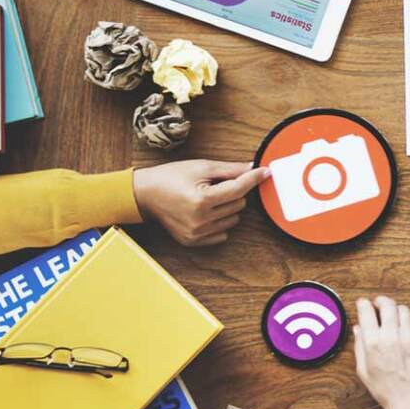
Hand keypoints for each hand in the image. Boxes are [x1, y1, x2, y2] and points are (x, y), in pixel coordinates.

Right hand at [132, 160, 268, 246]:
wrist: (143, 194)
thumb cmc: (170, 177)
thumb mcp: (200, 167)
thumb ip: (230, 169)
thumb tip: (254, 168)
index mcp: (201, 200)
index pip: (239, 190)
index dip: (254, 178)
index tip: (265, 171)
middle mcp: (200, 220)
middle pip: (239, 205)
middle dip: (233, 192)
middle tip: (213, 185)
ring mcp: (196, 233)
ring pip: (234, 219)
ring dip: (226, 207)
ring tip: (206, 198)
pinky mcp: (193, 241)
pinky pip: (223, 233)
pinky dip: (219, 221)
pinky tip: (204, 212)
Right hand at [353, 296, 409, 408]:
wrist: (408, 398)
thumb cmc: (384, 388)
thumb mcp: (363, 370)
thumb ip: (360, 346)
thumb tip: (358, 328)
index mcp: (373, 344)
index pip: (367, 313)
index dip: (363, 304)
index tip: (363, 303)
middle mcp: (391, 337)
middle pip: (388, 305)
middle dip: (381, 301)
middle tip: (379, 303)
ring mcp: (409, 338)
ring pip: (404, 310)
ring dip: (396, 310)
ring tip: (392, 316)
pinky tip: (406, 326)